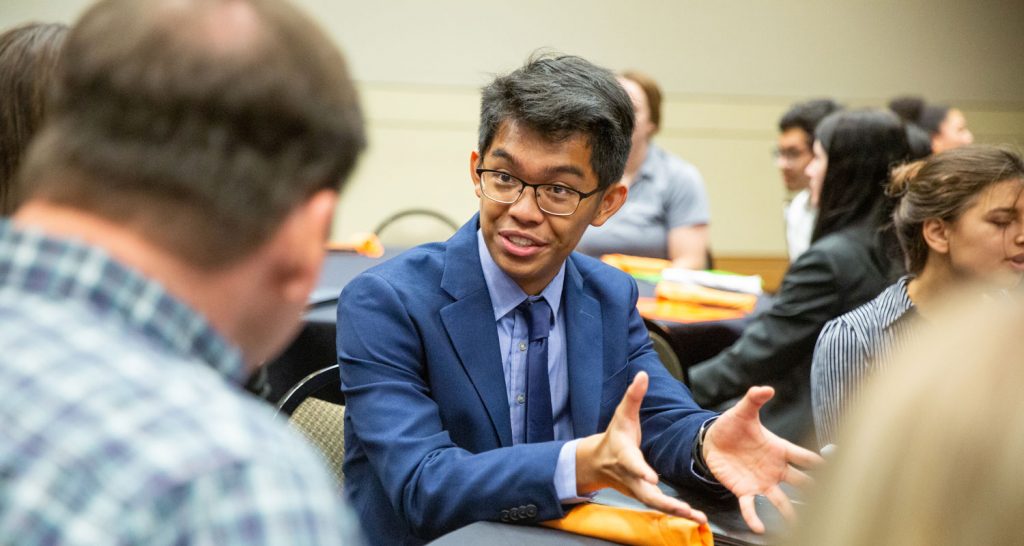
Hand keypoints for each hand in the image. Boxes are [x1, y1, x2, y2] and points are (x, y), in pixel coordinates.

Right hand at [576, 372, 707, 524]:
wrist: (599, 462)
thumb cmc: (614, 436)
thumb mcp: (621, 414)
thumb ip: (633, 395)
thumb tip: (642, 374)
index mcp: (624, 455)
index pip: (632, 464)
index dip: (641, 471)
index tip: (652, 477)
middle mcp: (631, 476)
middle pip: (647, 493)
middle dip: (666, 502)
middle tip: (684, 509)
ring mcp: (637, 489)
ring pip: (656, 504)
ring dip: (676, 512)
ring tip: (697, 518)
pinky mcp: (645, 496)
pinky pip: (661, 507)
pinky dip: (677, 513)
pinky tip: (696, 518)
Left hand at [703, 386, 822, 532]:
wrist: (711, 441)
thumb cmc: (732, 426)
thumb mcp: (743, 411)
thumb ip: (754, 399)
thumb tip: (766, 388)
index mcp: (779, 449)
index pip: (804, 457)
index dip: (819, 463)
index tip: (838, 468)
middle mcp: (774, 469)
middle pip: (800, 482)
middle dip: (815, 491)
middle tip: (831, 502)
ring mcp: (761, 482)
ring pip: (780, 500)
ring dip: (789, 513)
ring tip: (799, 526)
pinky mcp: (744, 490)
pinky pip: (751, 506)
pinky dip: (755, 517)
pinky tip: (760, 528)